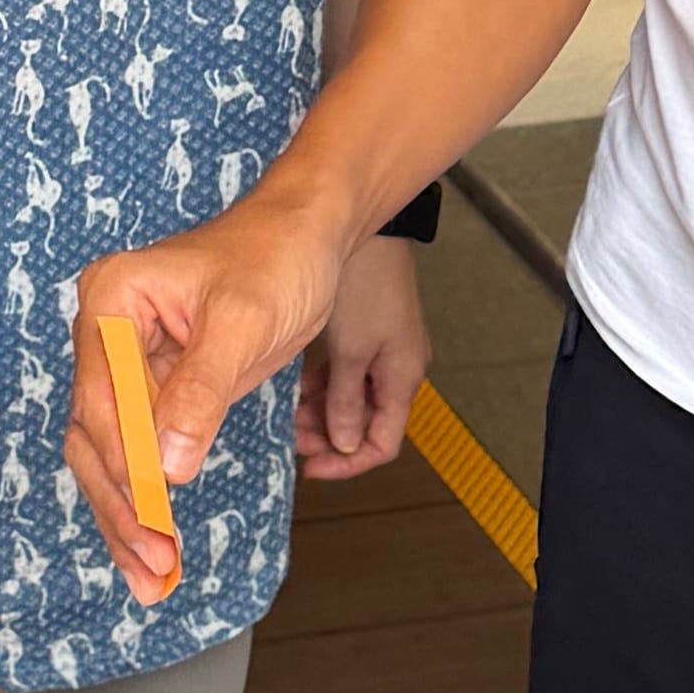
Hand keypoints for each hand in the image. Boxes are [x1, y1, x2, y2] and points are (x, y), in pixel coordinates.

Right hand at [67, 184, 351, 601]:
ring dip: (127, 515)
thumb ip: (200, 392)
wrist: (307, 235)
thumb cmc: (277, 259)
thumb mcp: (244, 323)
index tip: (154, 519)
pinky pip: (141, 448)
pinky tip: (156, 542)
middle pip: (93, 435)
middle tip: (151, 566)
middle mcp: (104, 332)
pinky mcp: (152, 384)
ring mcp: (124, 360)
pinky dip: (149, 496)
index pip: (104, 402)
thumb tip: (166, 469)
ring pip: (109, 452)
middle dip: (121, 506)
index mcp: (110, 302)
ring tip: (149, 579)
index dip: (127, 467)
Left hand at [295, 232, 428, 479]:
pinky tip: (297, 386)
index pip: (383, 443)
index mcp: (403, 377)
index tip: (311, 467)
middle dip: (330, 437)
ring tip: (290, 416)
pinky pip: (347, 373)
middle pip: (367, 423)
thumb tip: (343, 444)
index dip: (348, 463)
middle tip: (293, 440)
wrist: (364, 225)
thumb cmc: (363, 281)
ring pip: (352, 399)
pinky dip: (323, 386)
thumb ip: (343, 400)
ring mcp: (385, 348)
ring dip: (322, 412)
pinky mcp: (369, 331)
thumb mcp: (350, 348)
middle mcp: (399, 367)